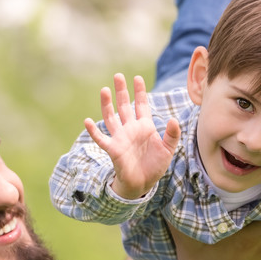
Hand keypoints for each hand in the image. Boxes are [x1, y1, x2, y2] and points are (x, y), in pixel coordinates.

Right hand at [85, 73, 180, 198]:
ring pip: (111, 117)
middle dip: (122, 91)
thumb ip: (172, 135)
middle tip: (118, 76)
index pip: (141, 105)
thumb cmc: (155, 165)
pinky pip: (101, 139)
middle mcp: (130, 129)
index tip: (137, 78)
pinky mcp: (113, 149)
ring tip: (104, 90)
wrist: (143, 183)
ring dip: (107, 104)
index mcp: (144, 126)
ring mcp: (120, 138)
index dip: (140, 92)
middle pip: (124, 106)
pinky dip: (94, 131)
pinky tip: (87, 121)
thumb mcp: (168, 149)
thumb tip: (173, 120)